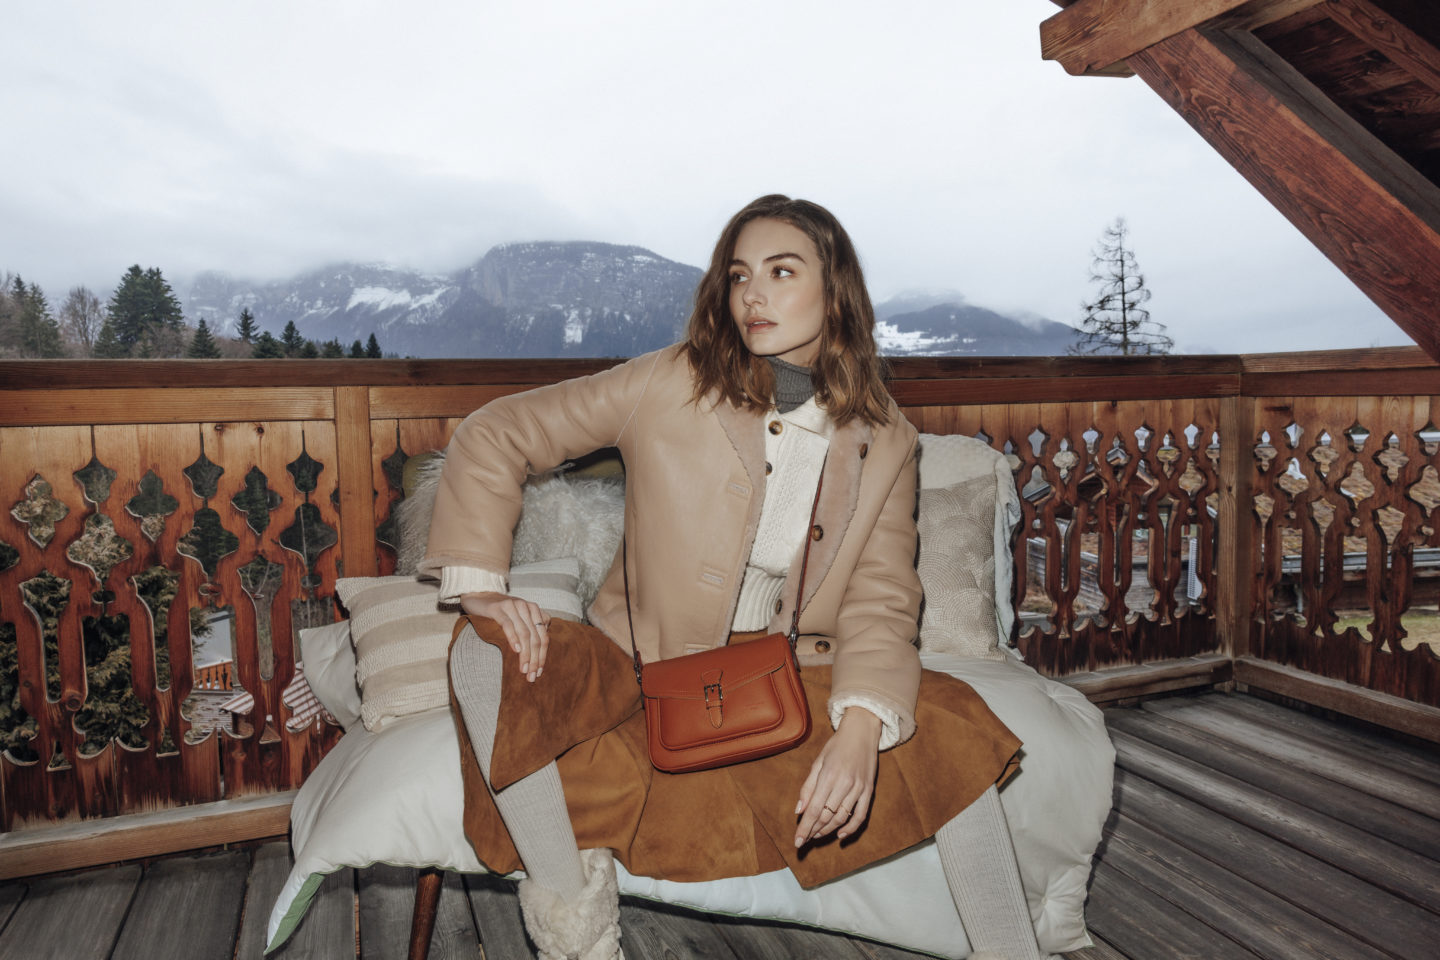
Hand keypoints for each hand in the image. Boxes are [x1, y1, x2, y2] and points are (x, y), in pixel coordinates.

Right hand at [460, 592, 549, 681]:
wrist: (478, 595)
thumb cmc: (500, 612)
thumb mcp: (518, 619)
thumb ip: (531, 629)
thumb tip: (541, 650)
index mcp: (534, 611)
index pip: (543, 637)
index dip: (543, 656)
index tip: (539, 672)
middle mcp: (526, 607)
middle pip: (535, 637)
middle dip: (535, 659)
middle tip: (531, 676)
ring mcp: (513, 606)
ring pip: (524, 633)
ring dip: (526, 654)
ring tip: (524, 669)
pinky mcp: (498, 608)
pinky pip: (508, 625)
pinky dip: (513, 638)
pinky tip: (516, 650)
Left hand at [793, 707, 880, 846]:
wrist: (862, 731)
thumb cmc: (837, 745)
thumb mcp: (818, 761)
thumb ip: (808, 787)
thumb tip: (799, 810)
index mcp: (829, 775)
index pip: (814, 809)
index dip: (805, 827)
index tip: (797, 841)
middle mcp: (845, 783)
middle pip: (827, 816)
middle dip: (814, 831)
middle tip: (804, 841)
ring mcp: (859, 788)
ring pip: (842, 818)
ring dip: (828, 831)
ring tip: (817, 836)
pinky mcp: (869, 790)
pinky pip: (861, 815)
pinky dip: (851, 828)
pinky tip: (840, 835)